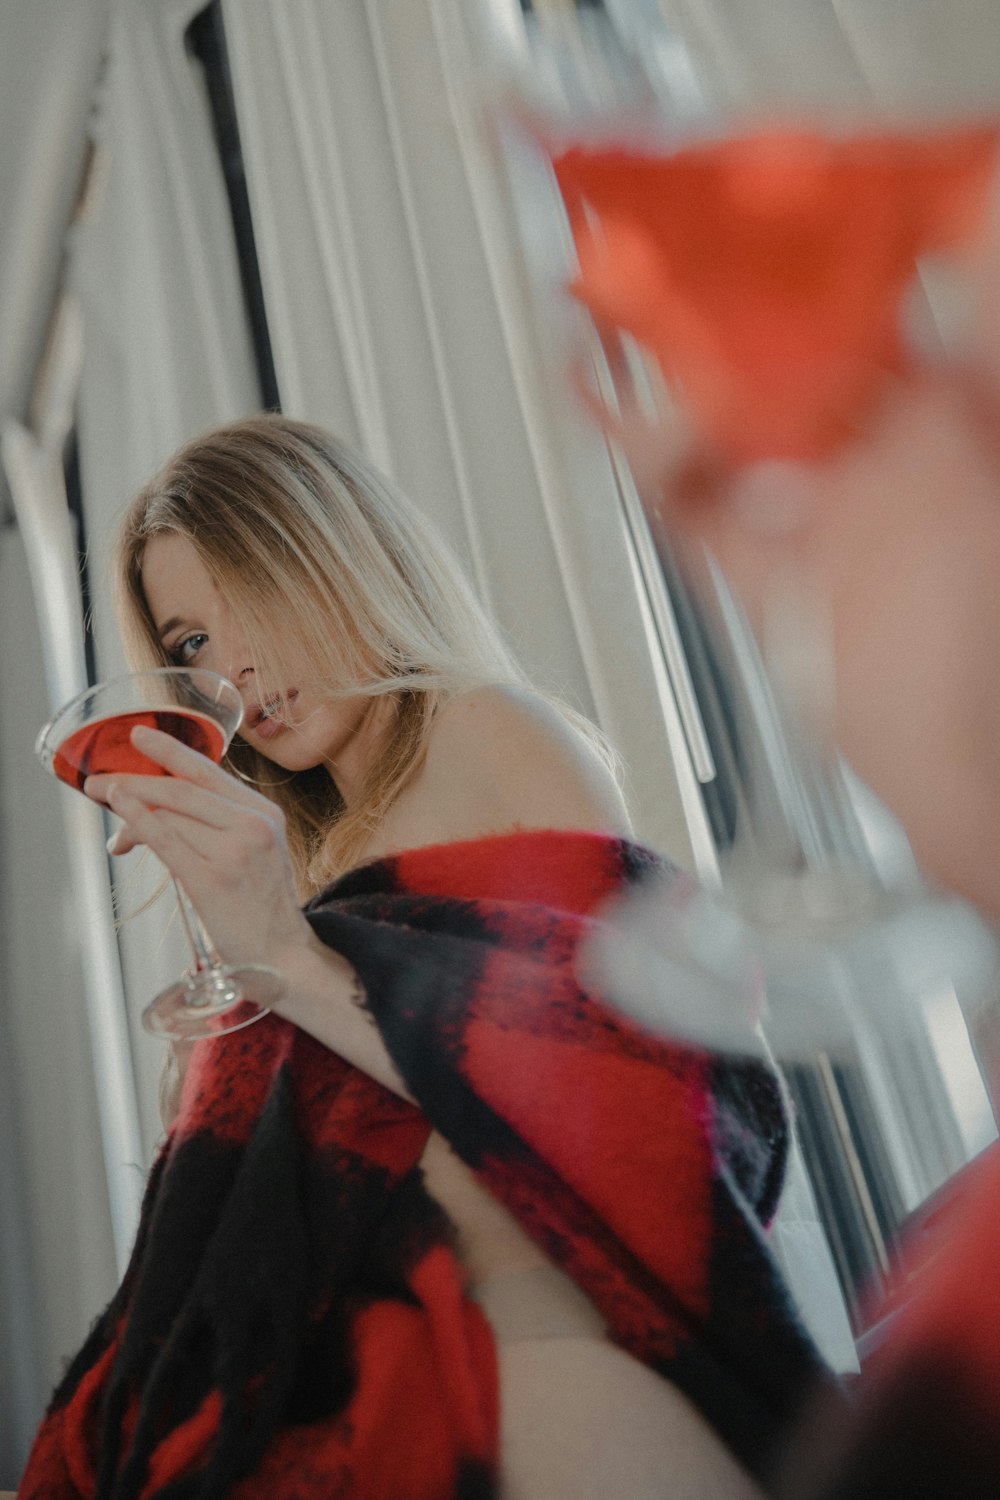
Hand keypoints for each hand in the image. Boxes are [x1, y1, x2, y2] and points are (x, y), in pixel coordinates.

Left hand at [83, 725, 312, 968]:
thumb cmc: (259, 905)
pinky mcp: (211, 880)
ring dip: (129, 811)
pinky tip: (118, 816)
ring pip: (169, 814)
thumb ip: (221, 822)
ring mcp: (233, 852)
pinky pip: (166, 840)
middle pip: (181, 788)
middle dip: (134, 780)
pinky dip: (137, 821)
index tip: (138, 736)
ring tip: (109, 821)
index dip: (169, 750)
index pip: (208, 771)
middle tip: (99, 783)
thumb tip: (157, 803)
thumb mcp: (255, 851)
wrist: (282, 954)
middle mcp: (252, 825)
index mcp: (264, 813)